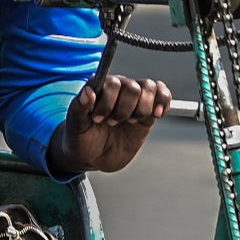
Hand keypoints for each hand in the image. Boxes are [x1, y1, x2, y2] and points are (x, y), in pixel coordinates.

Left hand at [50, 73, 171, 175]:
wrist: (93, 157)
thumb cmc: (81, 139)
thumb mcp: (75, 127)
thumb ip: (79, 108)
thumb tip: (88, 92)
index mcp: (99, 87)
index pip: (113, 83)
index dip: (108, 102)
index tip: (98, 119)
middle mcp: (118, 88)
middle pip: (133, 87)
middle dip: (124, 110)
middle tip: (112, 123)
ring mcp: (134, 99)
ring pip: (150, 87)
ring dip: (142, 108)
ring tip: (131, 121)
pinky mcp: (148, 111)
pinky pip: (163, 95)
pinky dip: (164, 101)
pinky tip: (157, 114)